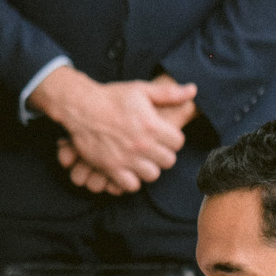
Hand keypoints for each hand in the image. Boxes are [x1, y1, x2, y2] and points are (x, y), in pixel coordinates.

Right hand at [30, 67, 195, 193]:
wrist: (81, 107)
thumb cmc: (112, 97)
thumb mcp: (142, 90)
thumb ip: (169, 93)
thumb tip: (193, 90)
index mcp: (152, 125)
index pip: (178, 143)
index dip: (173, 139)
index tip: (164, 136)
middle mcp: (142, 144)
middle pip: (168, 161)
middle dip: (163, 154)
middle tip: (154, 148)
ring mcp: (127, 158)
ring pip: (152, 175)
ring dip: (149, 168)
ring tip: (142, 159)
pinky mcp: (112, 168)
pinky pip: (131, 185)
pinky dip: (131, 180)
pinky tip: (128, 169)